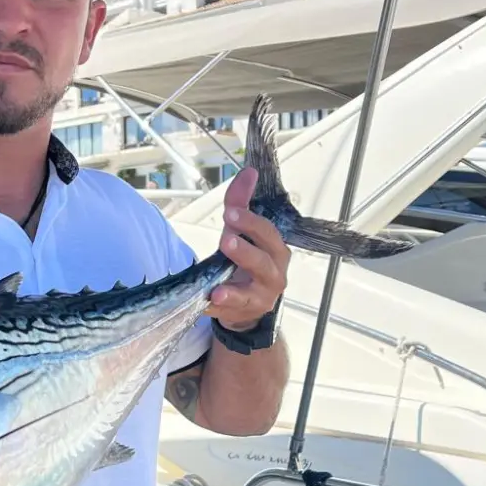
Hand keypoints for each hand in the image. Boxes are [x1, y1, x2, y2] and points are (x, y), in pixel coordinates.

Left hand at [210, 167, 288, 331]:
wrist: (248, 303)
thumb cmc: (245, 261)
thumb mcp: (241, 231)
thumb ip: (241, 202)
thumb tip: (248, 171)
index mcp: (276, 250)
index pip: (268, 233)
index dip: (250, 222)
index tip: (230, 211)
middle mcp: (275, 274)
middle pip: (263, 261)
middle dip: (245, 251)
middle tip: (225, 239)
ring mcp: (262, 297)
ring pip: (250, 293)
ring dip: (233, 290)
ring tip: (218, 289)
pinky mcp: (245, 314)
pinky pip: (231, 311)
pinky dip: (219, 308)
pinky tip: (209, 303)